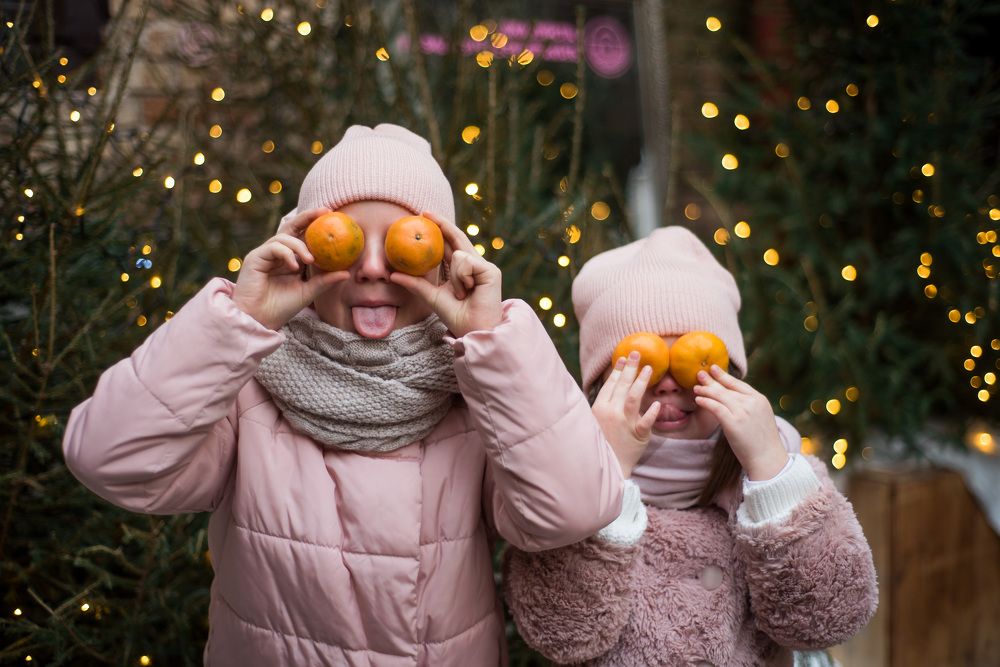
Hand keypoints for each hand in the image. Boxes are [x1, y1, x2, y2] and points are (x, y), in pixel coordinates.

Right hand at [231, 208, 348, 329]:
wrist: (259, 320)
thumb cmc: (281, 308)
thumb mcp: (308, 292)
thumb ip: (324, 281)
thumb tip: (347, 273)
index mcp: (290, 259)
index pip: (303, 236)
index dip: (315, 224)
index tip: (333, 216)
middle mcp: (278, 253)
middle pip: (292, 227)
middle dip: (308, 217)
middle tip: (325, 212)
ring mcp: (266, 254)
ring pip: (284, 237)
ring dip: (300, 246)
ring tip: (310, 260)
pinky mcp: (255, 258)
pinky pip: (273, 246)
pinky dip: (287, 253)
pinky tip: (294, 266)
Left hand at [389, 211, 502, 336]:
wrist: (473, 329)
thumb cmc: (457, 317)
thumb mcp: (431, 297)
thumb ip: (415, 284)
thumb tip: (393, 274)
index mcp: (461, 270)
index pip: (449, 245)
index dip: (439, 230)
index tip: (423, 217)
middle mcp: (474, 265)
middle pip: (457, 238)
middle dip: (442, 223)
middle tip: (424, 212)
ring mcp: (484, 266)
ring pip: (459, 253)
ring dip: (455, 276)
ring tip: (461, 293)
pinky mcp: (491, 270)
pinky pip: (465, 261)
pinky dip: (462, 277)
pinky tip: (469, 290)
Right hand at [591, 353, 660, 477]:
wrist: (608, 466)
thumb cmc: (602, 442)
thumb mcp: (596, 422)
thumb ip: (605, 405)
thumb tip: (613, 388)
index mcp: (599, 408)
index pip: (610, 384)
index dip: (617, 370)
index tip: (623, 358)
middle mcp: (611, 412)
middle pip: (622, 386)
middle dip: (630, 368)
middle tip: (637, 354)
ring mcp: (624, 423)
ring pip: (633, 398)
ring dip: (641, 381)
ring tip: (650, 368)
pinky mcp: (637, 435)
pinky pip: (645, 422)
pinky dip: (651, 413)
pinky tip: (657, 404)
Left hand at [692, 365, 788, 479]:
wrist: (768, 459)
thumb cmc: (763, 442)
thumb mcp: (761, 418)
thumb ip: (749, 407)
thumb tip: (733, 400)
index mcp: (760, 400)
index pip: (739, 384)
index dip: (725, 376)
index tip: (714, 368)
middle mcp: (751, 402)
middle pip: (727, 388)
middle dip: (712, 380)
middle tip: (699, 373)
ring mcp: (743, 411)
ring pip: (720, 396)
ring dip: (706, 390)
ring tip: (695, 387)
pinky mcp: (733, 422)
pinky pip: (716, 407)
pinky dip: (706, 402)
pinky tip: (698, 399)